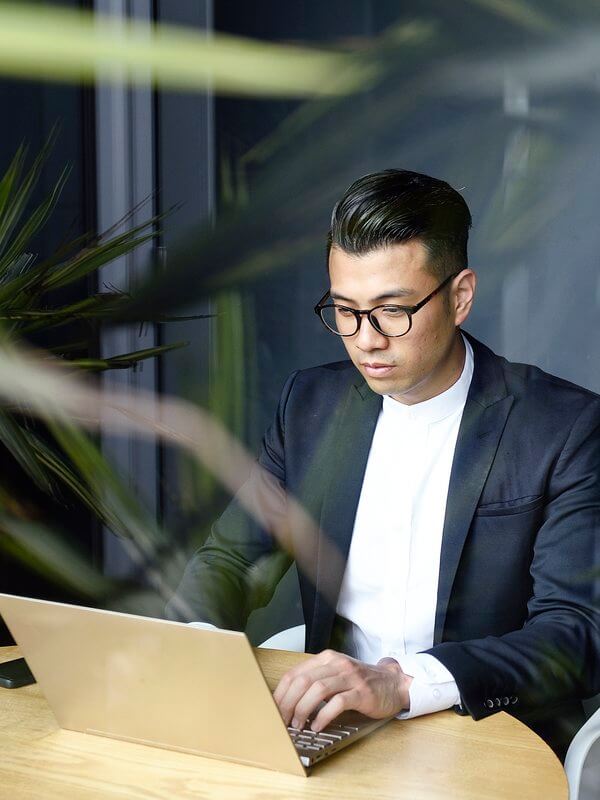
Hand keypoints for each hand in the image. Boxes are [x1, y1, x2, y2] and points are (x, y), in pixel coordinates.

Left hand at [273, 649, 412, 732]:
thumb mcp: (335, 675)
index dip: (280, 693)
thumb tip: (287, 702)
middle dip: (288, 703)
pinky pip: (338, 702)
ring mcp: (350, 677)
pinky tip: (317, 726)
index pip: (294, 673)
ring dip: (303, 710)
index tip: (273, 710)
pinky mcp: (362, 692)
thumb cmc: (360, 682)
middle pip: (302, 681)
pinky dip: (323, 716)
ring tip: (298, 725)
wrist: (393, 683)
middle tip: (282, 721)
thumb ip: (315, 682)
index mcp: (326, 659)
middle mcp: (336, 664)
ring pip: (318, 690)